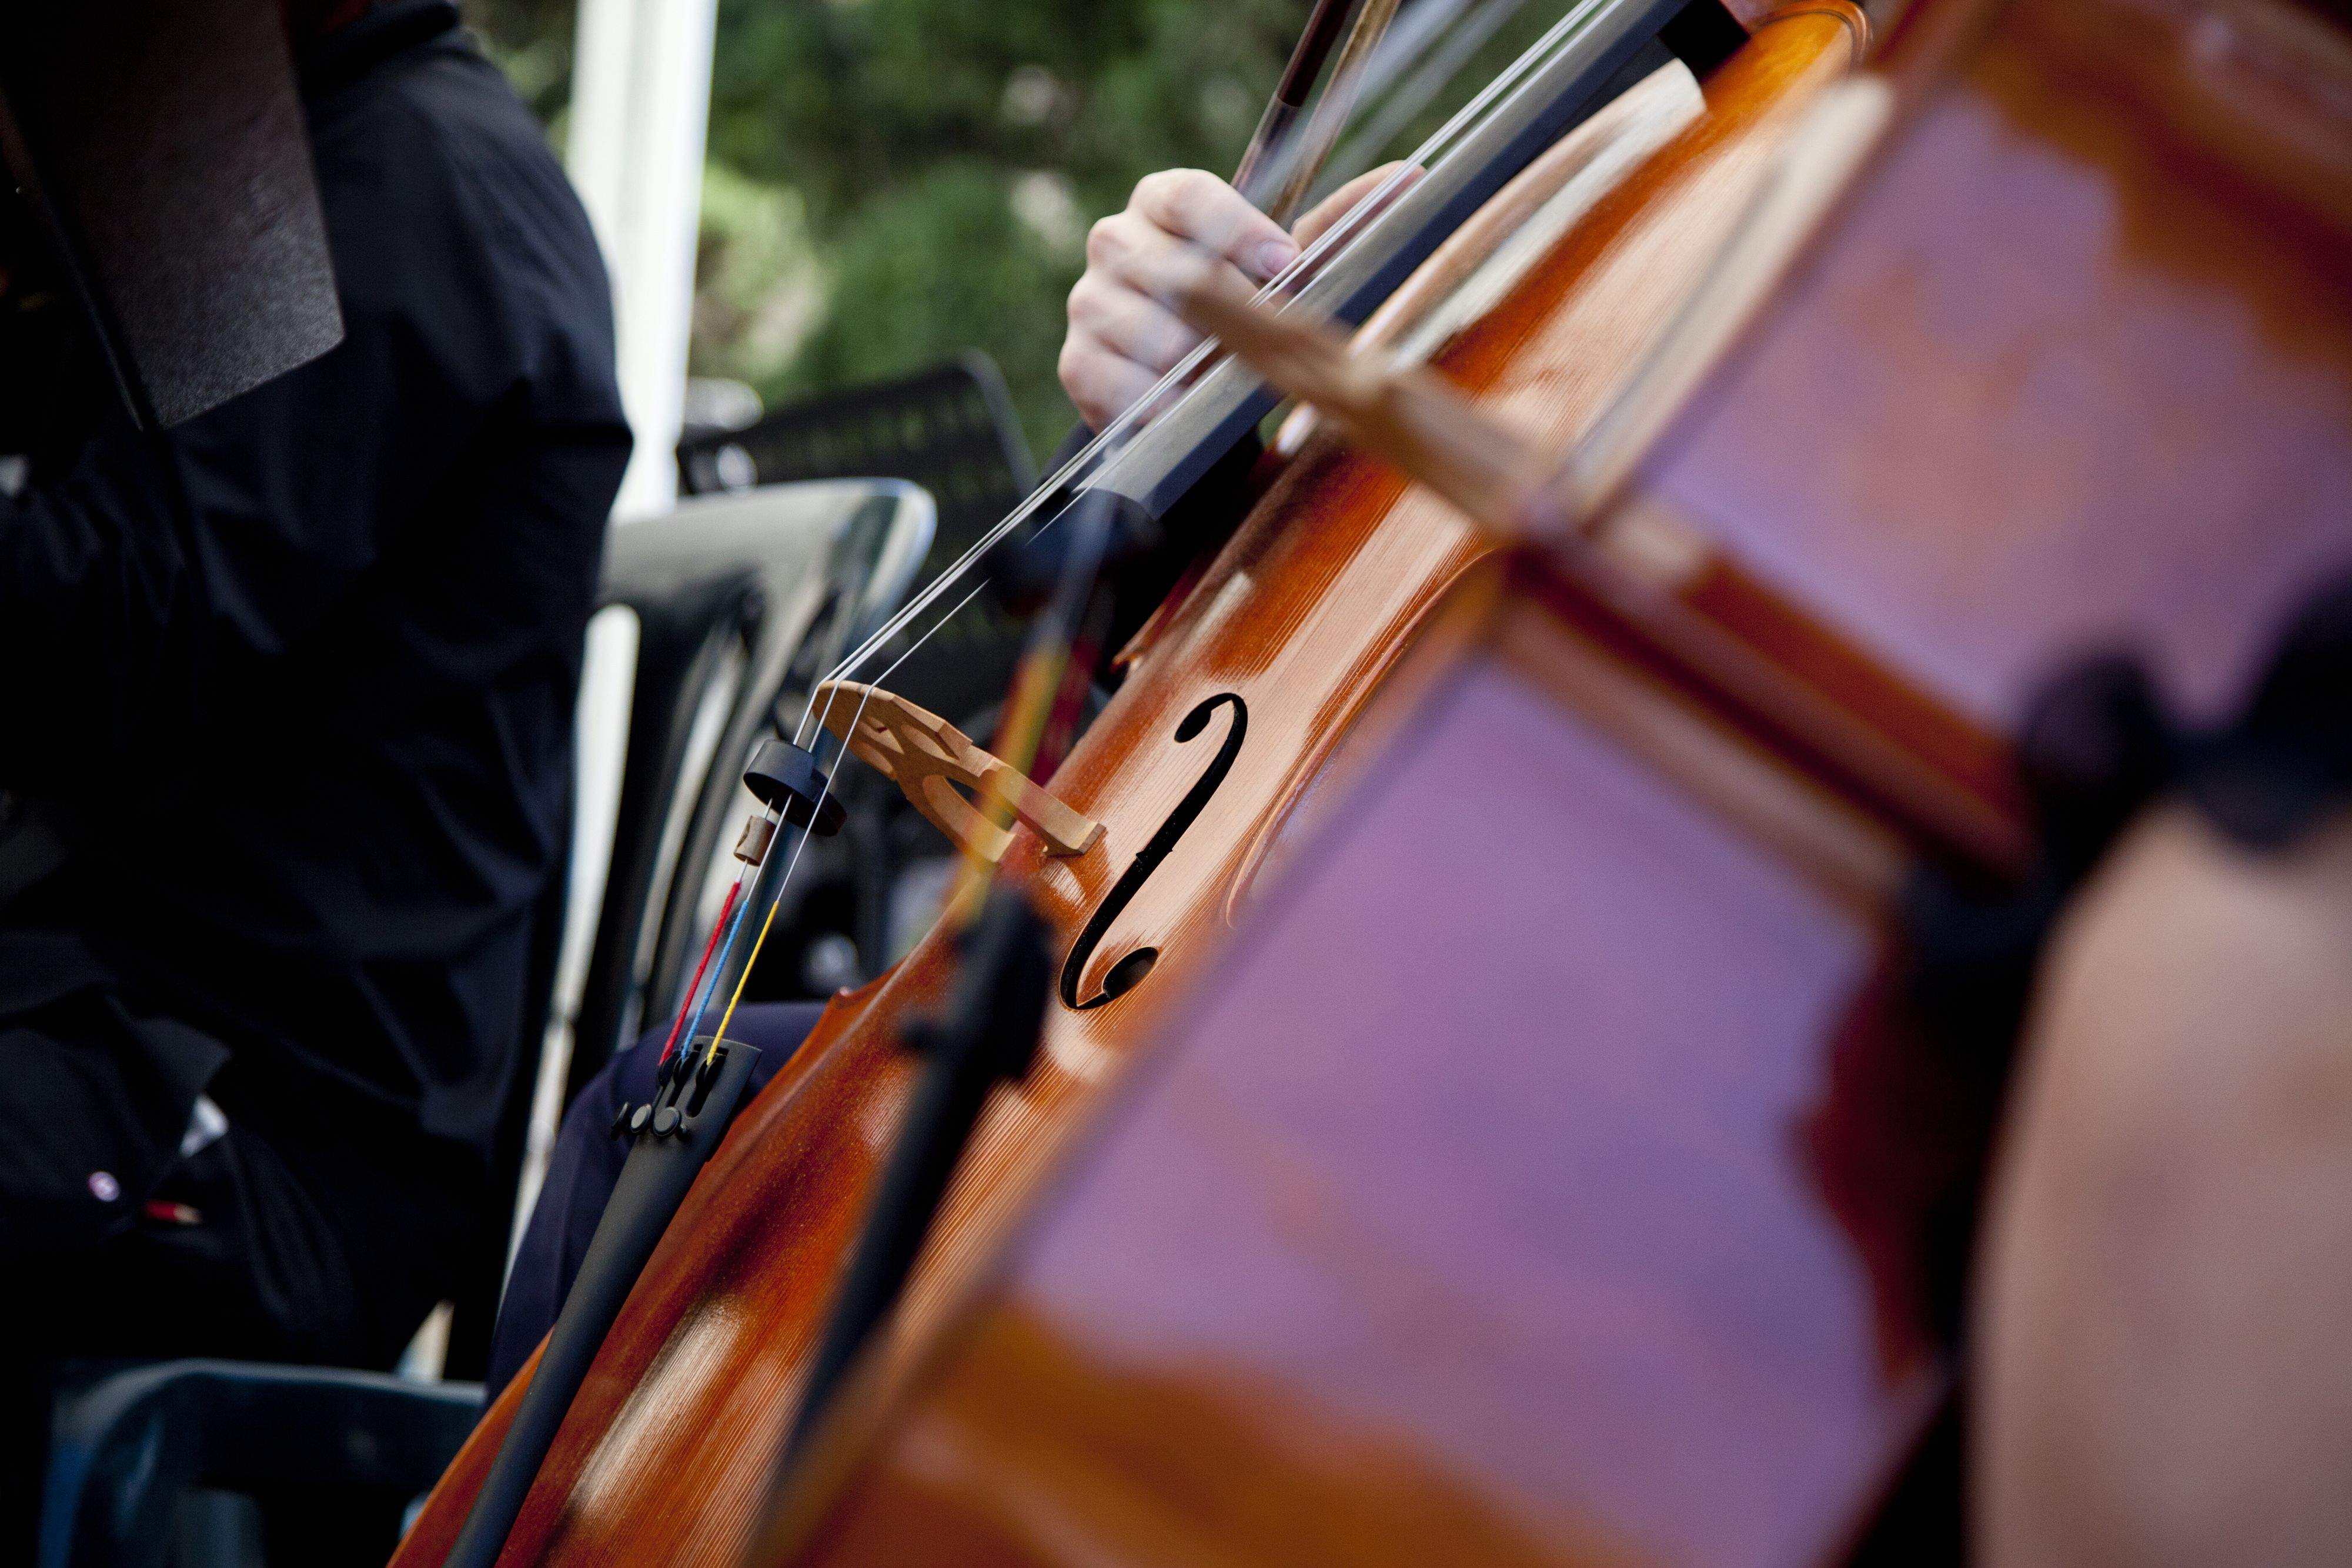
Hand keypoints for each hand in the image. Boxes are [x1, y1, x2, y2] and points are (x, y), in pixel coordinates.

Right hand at [1058, 164, 1406, 429]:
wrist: (1187, 384)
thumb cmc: (1241, 309)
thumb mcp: (1287, 268)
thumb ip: (1339, 224)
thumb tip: (1411, 179)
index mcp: (1165, 201)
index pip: (1191, 196)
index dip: (1236, 229)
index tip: (1284, 265)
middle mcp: (1117, 240)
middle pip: (1163, 265)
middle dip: (1220, 309)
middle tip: (1258, 339)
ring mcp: (1090, 301)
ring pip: (1136, 326)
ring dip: (1189, 360)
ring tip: (1221, 376)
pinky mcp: (1076, 360)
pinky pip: (1107, 378)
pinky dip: (1151, 398)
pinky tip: (1183, 407)